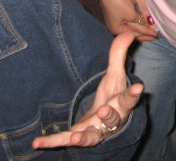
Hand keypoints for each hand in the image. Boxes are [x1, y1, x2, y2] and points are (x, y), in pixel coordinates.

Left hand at [32, 33, 143, 148]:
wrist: (106, 126)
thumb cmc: (112, 98)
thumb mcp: (115, 76)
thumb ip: (118, 54)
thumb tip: (128, 32)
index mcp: (120, 103)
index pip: (128, 97)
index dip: (133, 93)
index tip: (139, 87)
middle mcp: (111, 120)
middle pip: (113, 118)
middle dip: (110, 115)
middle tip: (104, 110)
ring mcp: (95, 131)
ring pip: (92, 136)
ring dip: (84, 137)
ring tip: (76, 137)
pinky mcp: (79, 137)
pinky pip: (65, 140)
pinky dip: (52, 142)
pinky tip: (37, 142)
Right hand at [100, 0, 156, 40]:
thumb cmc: (118, 3)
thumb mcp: (131, 14)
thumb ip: (142, 22)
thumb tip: (152, 26)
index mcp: (117, 30)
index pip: (135, 34)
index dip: (147, 34)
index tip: (157, 35)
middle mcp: (115, 26)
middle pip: (133, 31)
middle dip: (144, 33)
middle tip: (156, 34)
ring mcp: (116, 18)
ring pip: (132, 25)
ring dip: (141, 26)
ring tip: (151, 28)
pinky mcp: (117, 10)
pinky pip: (130, 19)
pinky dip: (138, 20)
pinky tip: (142, 21)